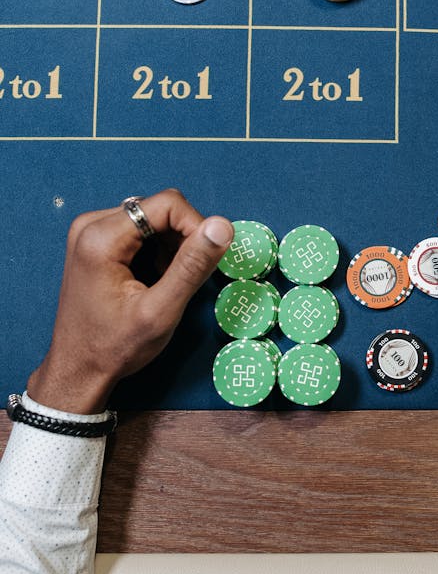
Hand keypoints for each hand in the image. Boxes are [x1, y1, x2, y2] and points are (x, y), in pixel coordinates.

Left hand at [26, 188, 232, 414]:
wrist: (78, 370)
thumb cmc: (114, 347)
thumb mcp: (161, 311)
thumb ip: (193, 266)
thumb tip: (223, 226)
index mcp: (101, 237)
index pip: (168, 203)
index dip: (197, 227)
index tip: (207, 259)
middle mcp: (91, 225)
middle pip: (160, 208)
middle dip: (183, 238)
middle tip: (183, 278)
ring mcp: (90, 231)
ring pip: (153, 217)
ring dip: (171, 245)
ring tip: (166, 282)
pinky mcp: (95, 241)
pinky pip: (140, 228)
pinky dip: (157, 249)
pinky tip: (153, 278)